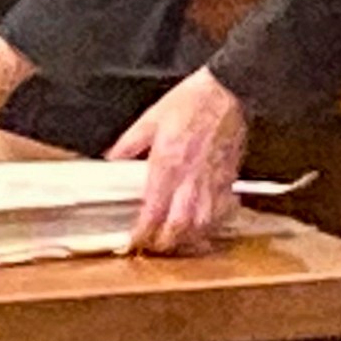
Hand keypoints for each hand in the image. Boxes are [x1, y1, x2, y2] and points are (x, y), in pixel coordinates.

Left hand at [108, 67, 248, 254]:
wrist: (228, 92)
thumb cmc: (191, 101)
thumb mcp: (151, 118)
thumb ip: (129, 143)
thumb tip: (111, 159)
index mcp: (167, 164)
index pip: (153, 211)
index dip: (143, 232)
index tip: (134, 240)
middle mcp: (190, 178)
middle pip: (179, 227)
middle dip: (165, 244)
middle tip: (154, 247)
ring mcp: (212, 181)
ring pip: (203, 225)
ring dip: (189, 239)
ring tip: (176, 240)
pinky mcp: (229, 179)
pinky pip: (222, 212)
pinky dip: (212, 225)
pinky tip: (203, 225)